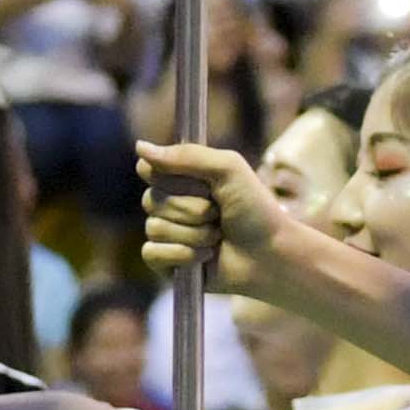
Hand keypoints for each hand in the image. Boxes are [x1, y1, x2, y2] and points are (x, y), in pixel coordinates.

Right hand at [138, 141, 280, 287]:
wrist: (271, 254)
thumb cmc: (255, 210)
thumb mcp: (228, 169)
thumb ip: (186, 156)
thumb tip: (139, 146)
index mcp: (182, 178)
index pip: (148, 168)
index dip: (171, 177)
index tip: (201, 183)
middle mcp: (171, 203)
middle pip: (151, 200)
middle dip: (192, 209)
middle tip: (219, 213)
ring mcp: (168, 234)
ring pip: (155, 228)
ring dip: (194, 234)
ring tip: (218, 237)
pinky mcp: (167, 263)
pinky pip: (152, 253)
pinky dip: (183, 255)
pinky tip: (206, 256)